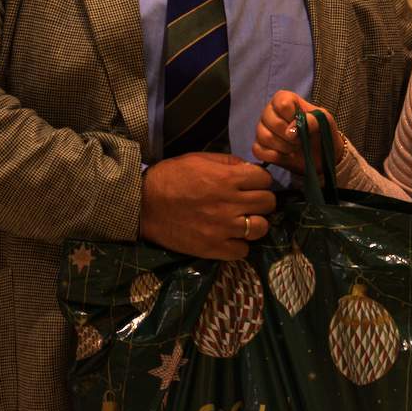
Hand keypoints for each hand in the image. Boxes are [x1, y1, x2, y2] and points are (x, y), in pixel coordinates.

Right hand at [139, 152, 275, 259]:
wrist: (143, 204)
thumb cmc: (170, 177)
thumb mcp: (199, 159)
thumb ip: (228, 162)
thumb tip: (250, 170)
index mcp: (227, 178)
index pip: (265, 179)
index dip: (260, 180)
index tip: (252, 183)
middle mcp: (230, 203)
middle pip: (268, 203)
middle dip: (261, 200)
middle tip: (249, 202)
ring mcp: (222, 228)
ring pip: (260, 228)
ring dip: (255, 223)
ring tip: (242, 221)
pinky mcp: (213, 248)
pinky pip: (242, 251)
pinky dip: (239, 245)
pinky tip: (229, 238)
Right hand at [252, 90, 344, 177]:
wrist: (321, 154)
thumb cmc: (322, 131)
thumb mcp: (324, 121)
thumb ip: (311, 120)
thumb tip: (291, 131)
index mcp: (284, 99)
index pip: (282, 103)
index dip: (293, 117)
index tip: (303, 125)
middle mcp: (269, 111)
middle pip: (272, 121)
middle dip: (290, 136)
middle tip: (301, 141)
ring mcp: (261, 129)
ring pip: (264, 136)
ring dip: (284, 146)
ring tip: (295, 148)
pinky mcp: (259, 146)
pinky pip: (258, 150)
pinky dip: (275, 156)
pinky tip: (286, 155)